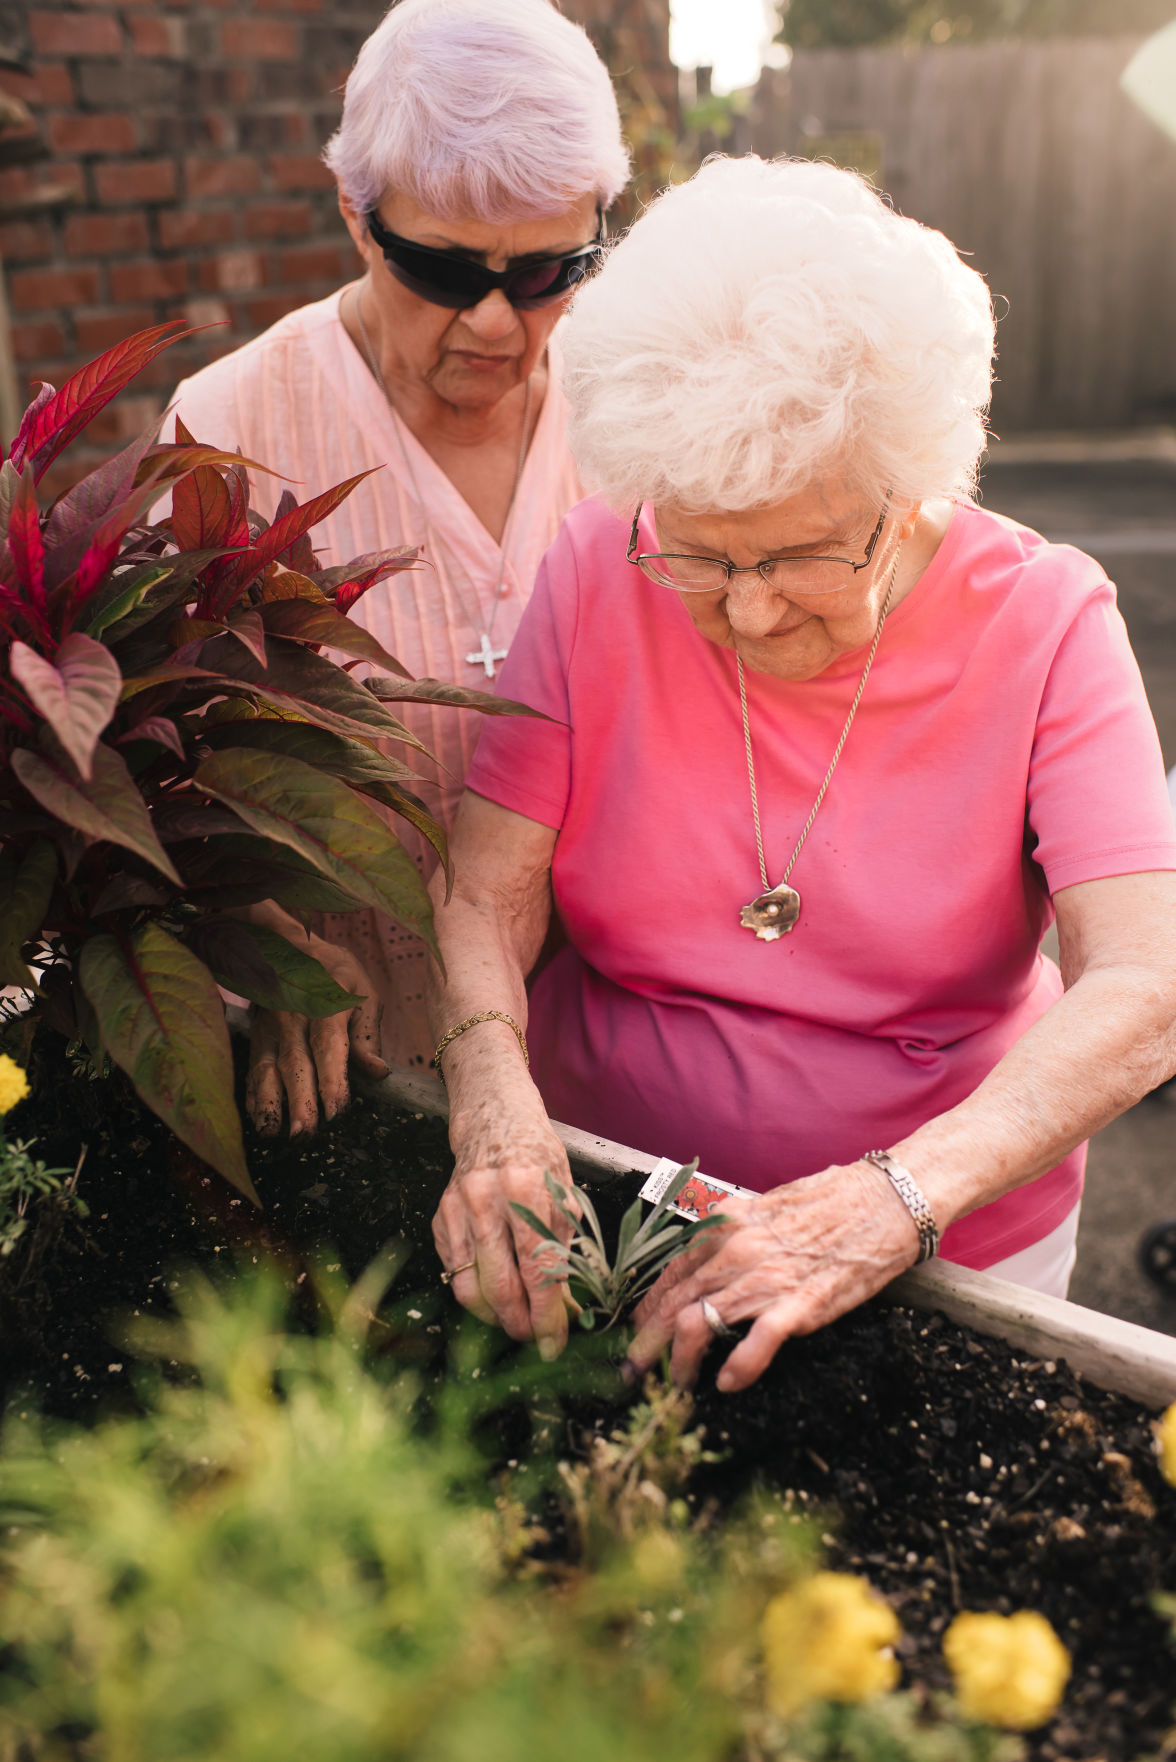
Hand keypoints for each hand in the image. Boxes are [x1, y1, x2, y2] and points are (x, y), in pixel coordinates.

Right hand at [245, 927, 387, 1136]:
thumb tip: (378, 1072)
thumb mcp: (363, 994)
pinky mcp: (256, 1037)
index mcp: (326, 1007)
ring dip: (269, 1104)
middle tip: (304, 1135)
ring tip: (271, 1134)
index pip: (328, 1047)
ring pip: (267, 1070)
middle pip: (295, 1064)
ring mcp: (270, 1029)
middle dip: (299, 1101)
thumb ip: (367, 1035)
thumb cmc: (336, 975)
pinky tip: (256, 1119)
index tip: (336, 1111)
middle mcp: (293, 1019)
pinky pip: (252, 1069)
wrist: (290, 947)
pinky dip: (253, 1096)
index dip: (331, 1080)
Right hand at [433, 1093, 576, 1360]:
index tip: (554, 1343)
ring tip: (513, 1321)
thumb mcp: (565, 1197)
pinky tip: (493, 1294)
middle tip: (532, 1338)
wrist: (494, 1120)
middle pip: (498, 1286)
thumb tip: (567, 1309)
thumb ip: (564, 1252)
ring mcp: (457, 1209)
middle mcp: (487, 1200)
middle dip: (517, 1324)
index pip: (537, 1269)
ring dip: (493, 1316)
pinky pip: (453, 1271)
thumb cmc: (538, 1158)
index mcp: (528, 1190)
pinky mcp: (440, 1217)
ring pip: (468, 1287)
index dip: (546, 1315)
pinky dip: (473, 1292)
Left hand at [624, 1162, 923, 1392]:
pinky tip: (727, 1384)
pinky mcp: (801, 1303)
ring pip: (700, 1323)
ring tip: (676, 1385)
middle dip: (647, 1342)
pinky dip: (738, 1367)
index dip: (648, 1306)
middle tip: (635, 1370)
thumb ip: (739, 1232)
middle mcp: (738, 1251)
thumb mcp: (769, 1207)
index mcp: (728, 1226)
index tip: (637, 1329)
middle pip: (674, 1303)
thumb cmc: (834, 1201)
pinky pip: (757, 1341)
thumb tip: (714, 1258)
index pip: (672, 1272)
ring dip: (681, 1362)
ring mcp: (766, 1278)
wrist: (886, 1200)